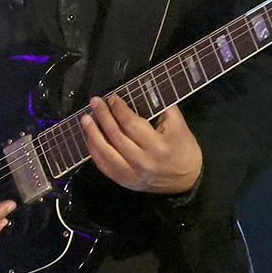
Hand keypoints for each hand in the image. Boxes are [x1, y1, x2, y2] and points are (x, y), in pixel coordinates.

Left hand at [82, 94, 201, 193]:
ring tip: (85, 119)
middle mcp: (143, 162)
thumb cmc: (183, 151)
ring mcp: (132, 174)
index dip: (119, 110)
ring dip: (92, 134)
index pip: (132, 125)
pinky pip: (104, 166)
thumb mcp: (181, 128)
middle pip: (116, 136)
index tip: (112, 98)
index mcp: (158, 147)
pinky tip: (90, 138)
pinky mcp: (124, 181)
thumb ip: (164, 109)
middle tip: (95, 102)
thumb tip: (147, 90)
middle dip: (103, 116)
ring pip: (106, 152)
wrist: (186, 182)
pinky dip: (94, 151)